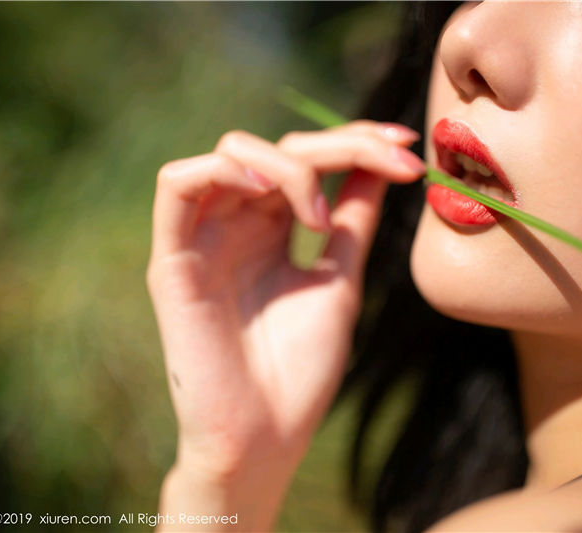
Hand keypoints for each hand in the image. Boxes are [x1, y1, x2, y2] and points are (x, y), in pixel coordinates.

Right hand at [147, 121, 422, 528]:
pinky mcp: (172, 260)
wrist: (265, 438)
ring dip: (285, 163)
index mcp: (271, 232)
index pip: (308, 161)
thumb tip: (383, 165)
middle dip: (339, 144)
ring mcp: (203, 240)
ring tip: (318, 214)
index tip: (409, 148)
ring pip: (231, 155)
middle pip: (276, 149)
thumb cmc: (301, 372)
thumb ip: (352, 221)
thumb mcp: (339, 281)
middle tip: (393, 162)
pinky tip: (267, 190)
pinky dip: (221, 171)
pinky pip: (176, 186)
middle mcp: (235, 227)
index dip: (356, 142)